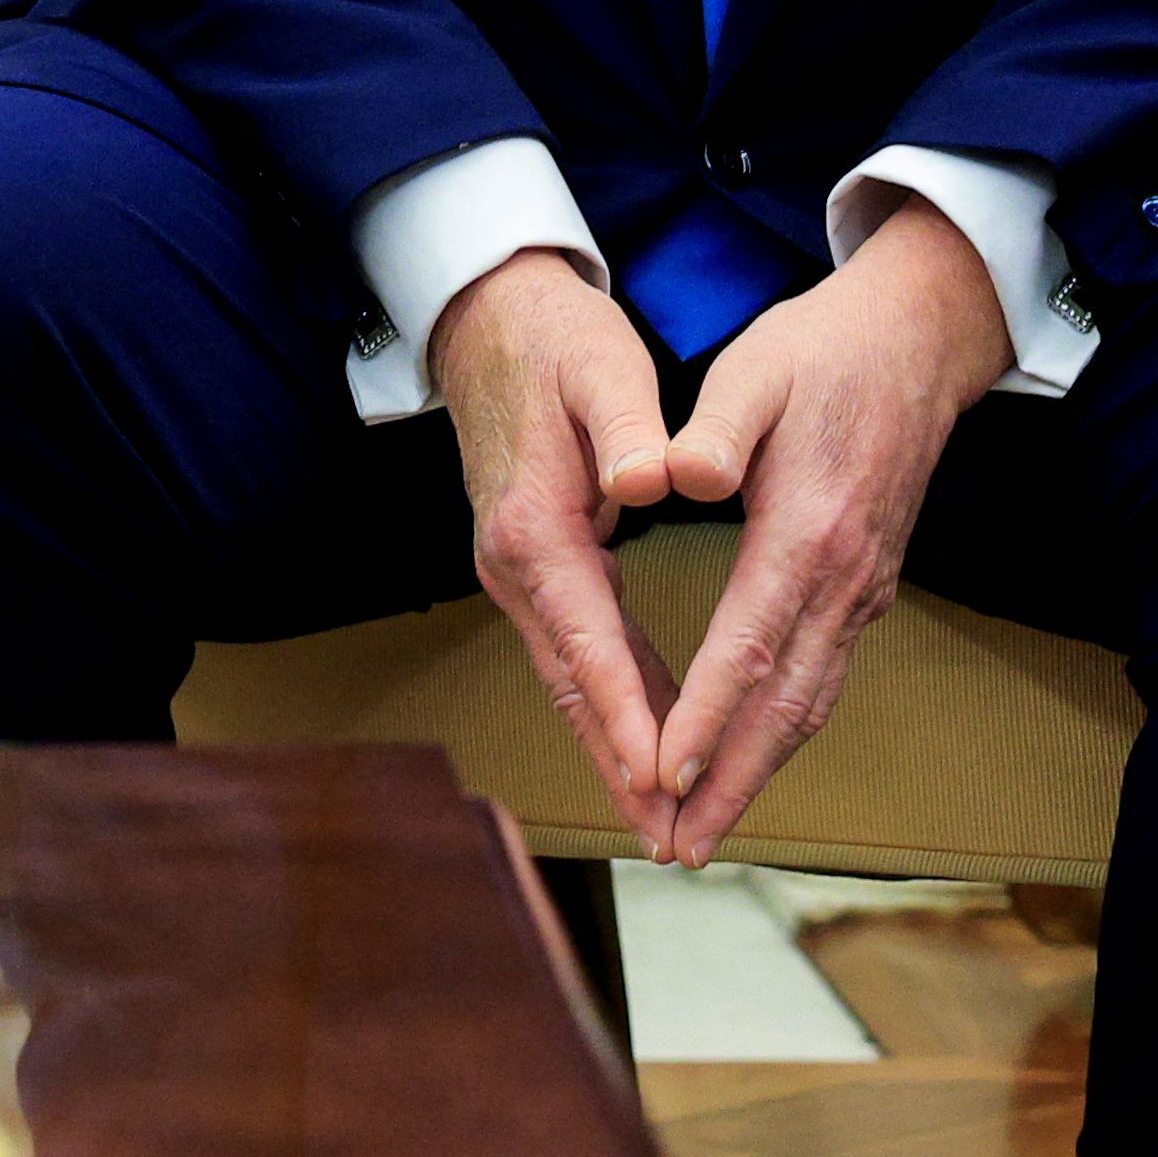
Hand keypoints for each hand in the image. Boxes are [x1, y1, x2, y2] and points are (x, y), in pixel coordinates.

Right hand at [429, 252, 687, 852]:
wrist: (488, 318)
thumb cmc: (554, 339)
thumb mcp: (600, 369)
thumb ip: (628, 428)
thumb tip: (652, 482)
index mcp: (534, 527)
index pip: (588, 638)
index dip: (627, 711)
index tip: (664, 775)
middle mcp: (515, 564)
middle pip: (573, 685)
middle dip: (620, 765)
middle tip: (669, 838)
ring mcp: (519, 571)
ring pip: (574, 679)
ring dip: (617, 749)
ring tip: (664, 817)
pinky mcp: (537, 566)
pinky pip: (580, 651)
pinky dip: (613, 702)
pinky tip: (650, 737)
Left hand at [638, 196, 1012, 864]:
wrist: (919, 343)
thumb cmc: (823, 351)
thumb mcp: (756, 368)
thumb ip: (715, 427)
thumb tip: (676, 474)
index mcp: (807, 530)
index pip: (749, 643)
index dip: (707, 715)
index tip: (665, 771)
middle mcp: (844, 578)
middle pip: (786, 704)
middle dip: (732, 783)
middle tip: (681, 849)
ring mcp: (863, 590)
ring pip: (811, 704)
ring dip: (759, 773)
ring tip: (706, 832)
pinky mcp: (865, 588)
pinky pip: (823, 679)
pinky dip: (784, 733)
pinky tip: (749, 763)